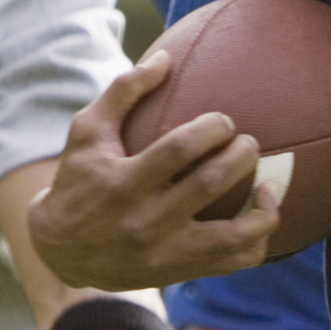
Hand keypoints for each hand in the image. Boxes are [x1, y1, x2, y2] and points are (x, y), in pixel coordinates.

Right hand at [26, 47, 282, 290]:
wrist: (62, 252)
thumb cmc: (78, 180)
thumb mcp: (87, 133)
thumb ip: (123, 92)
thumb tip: (165, 57)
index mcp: (123, 183)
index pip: (178, 150)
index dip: (211, 129)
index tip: (224, 121)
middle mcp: (145, 221)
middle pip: (209, 185)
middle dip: (240, 157)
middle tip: (249, 143)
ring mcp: (165, 252)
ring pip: (231, 236)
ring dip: (262, 208)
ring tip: (268, 183)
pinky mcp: (179, 271)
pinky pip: (231, 261)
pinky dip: (256, 240)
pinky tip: (264, 215)